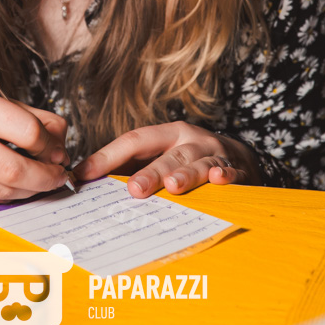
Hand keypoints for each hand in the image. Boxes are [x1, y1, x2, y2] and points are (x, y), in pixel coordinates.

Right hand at [0, 86, 71, 204]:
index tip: (56, 151)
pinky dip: (9, 195)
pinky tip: (15, 186)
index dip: (49, 145)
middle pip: (15, 169)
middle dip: (46, 177)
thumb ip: (33, 119)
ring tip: (40, 181)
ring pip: (4, 191)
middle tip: (58, 175)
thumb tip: (60, 147)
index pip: (27, 131)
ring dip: (30, 190)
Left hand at [73, 122, 258, 198]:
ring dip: (185, 174)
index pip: (134, 141)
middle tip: (133, 189)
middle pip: (167, 155)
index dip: (108, 156)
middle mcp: (190, 140)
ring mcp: (215, 155)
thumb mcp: (163, 155)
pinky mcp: (237, 171)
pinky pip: (231, 174)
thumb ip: (131, 167)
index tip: (84, 174)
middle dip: (150, 172)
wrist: (240, 159)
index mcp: (167, 135)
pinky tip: (218, 180)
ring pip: (197, 164)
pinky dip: (225, 177)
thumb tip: (87, 182)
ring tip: (173, 186)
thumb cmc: (189, 159)